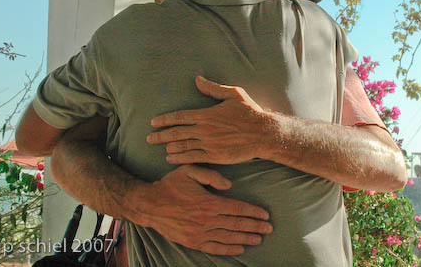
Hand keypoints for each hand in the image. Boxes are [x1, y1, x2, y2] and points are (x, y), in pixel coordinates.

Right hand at [132, 164, 271, 254]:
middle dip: (255, 226)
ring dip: (246, 238)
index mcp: (208, 202)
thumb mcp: (189, 170)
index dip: (253, 212)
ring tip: (260, 238)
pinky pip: (215, 248)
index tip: (265, 214)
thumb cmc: (171, 185)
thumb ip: (211, 175)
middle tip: (270, 228)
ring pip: (229, 237)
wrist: (150, 204)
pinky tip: (240, 247)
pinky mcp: (192, 242)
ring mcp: (199, 233)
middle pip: (237, 224)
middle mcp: (206, 220)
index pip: (237, 208)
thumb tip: (230, 185)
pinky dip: (229, 249)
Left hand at [148, 76, 270, 164]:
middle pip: (176, 132)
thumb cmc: (249, 112)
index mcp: (207, 114)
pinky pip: (192, 158)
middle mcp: (205, 129)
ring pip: (182, 146)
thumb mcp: (233, 94)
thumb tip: (197, 79)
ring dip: (168, 147)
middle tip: (148, 138)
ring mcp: (209, 144)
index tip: (154, 122)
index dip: (165, 120)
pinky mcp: (215, 156)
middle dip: (160, 135)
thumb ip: (213, 88)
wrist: (263, 134)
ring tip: (159, 147)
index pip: (180, 117)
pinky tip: (171, 158)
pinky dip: (179, 158)